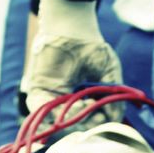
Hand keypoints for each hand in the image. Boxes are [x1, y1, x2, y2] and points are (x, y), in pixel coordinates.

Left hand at [21, 0, 122, 122]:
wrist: (71, 26)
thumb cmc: (91, 47)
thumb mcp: (109, 72)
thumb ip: (114, 97)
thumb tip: (116, 120)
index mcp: (84, 101)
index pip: (91, 121)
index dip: (99, 124)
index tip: (106, 119)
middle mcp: (67, 103)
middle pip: (74, 126)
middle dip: (86, 125)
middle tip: (94, 118)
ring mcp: (51, 99)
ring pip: (57, 123)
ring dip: (71, 122)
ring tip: (83, 110)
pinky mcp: (37, 91)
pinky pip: (40, 110)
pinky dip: (51, 114)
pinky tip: (67, 108)